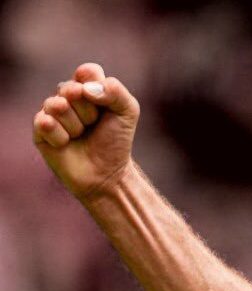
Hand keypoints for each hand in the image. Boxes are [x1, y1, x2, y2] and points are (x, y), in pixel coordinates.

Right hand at [33, 63, 139, 199]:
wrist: (107, 173)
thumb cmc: (116, 141)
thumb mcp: (128, 112)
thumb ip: (115, 91)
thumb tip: (85, 88)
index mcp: (88, 88)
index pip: (87, 71)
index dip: (97, 88)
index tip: (106, 106)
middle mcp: (67, 97)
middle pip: (71, 88)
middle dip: (89, 111)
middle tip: (94, 125)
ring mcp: (52, 112)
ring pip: (57, 105)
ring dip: (76, 125)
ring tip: (81, 135)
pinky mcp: (40, 130)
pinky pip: (45, 122)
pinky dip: (62, 136)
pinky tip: (67, 144)